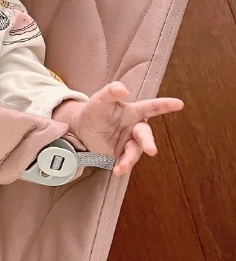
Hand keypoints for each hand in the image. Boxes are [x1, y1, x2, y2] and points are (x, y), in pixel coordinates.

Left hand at [69, 81, 183, 175]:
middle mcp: (135, 128)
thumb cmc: (95, 110)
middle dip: (148, 142)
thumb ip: (111, 91)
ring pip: (135, 151)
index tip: (180, 104)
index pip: (151, 107)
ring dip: (131, 159)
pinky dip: (122, 167)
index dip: (165, 105)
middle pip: (145, 135)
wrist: (81, 129)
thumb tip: (124, 89)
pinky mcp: (121, 154)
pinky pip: (125, 162)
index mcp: (133, 112)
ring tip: (123, 166)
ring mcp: (129, 142)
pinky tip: (117, 171)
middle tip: (151, 150)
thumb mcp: (100, 99)